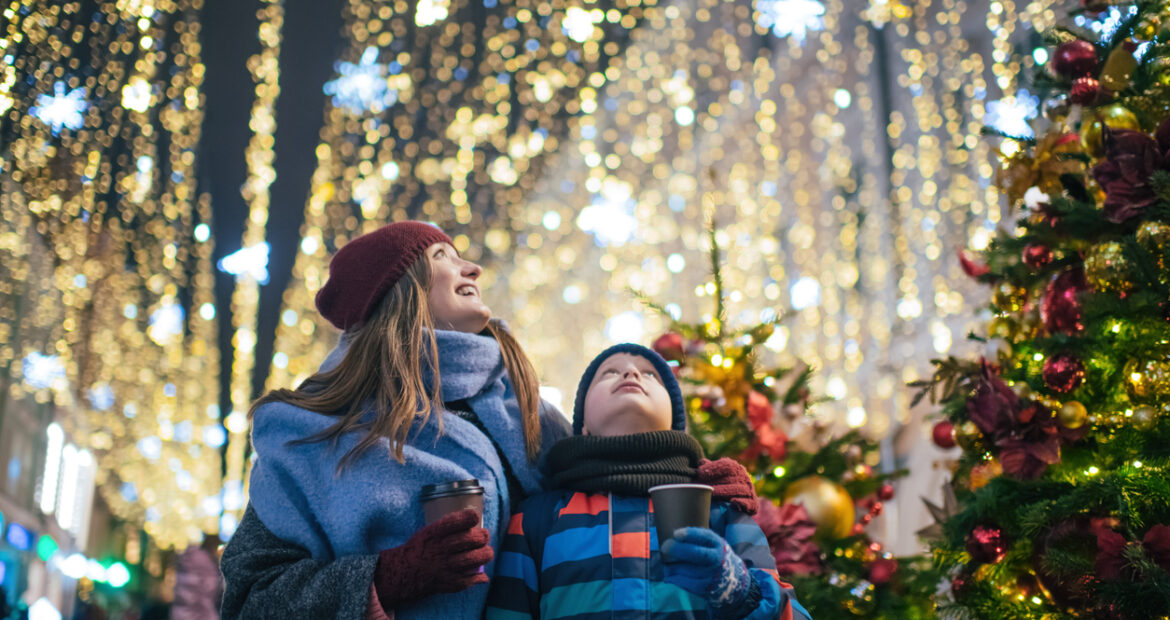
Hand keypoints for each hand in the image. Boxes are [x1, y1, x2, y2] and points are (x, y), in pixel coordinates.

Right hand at [373, 508, 492, 608]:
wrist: (402, 572)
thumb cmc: (420, 548)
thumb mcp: (429, 530)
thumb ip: (450, 525)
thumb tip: (474, 520)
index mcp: (435, 533)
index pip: (458, 521)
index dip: (470, 518)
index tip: (474, 518)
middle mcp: (441, 548)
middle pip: (472, 539)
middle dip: (483, 536)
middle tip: (484, 536)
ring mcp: (445, 566)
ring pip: (474, 559)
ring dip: (485, 554)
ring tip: (486, 552)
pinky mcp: (448, 582)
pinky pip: (469, 580)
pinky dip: (479, 577)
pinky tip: (481, 574)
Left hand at [661, 527, 752, 611]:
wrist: (731, 579)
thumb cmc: (713, 555)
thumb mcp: (712, 543)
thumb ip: (697, 538)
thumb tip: (673, 536)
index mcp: (717, 544)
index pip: (704, 537)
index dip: (689, 534)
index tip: (676, 534)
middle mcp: (715, 559)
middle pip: (694, 553)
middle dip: (676, 549)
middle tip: (664, 547)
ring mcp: (710, 574)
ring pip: (684, 568)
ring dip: (670, 565)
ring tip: (665, 561)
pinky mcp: (703, 587)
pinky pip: (682, 581)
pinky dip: (672, 577)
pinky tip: (669, 574)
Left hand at [697, 458, 758, 514]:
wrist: (740, 503)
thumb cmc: (724, 486)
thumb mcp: (716, 475)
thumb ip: (710, 469)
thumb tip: (702, 462)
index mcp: (736, 468)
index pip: (727, 465)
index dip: (713, 468)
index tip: (700, 473)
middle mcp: (744, 477)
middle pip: (730, 478)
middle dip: (714, 482)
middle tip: (700, 486)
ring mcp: (750, 490)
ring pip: (737, 489)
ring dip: (723, 492)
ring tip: (710, 495)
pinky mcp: (753, 504)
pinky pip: (748, 502)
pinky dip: (741, 502)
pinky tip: (732, 502)